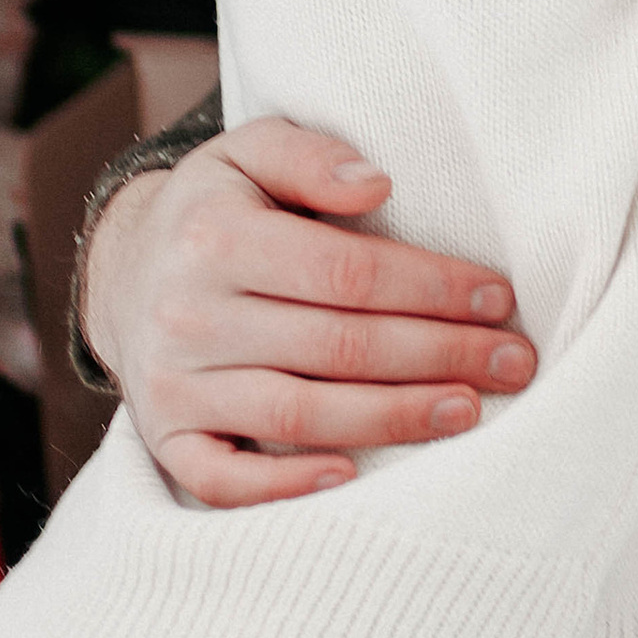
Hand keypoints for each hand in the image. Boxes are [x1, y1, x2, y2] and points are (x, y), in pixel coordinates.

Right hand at [81, 118, 536, 508]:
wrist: (124, 269)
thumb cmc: (218, 208)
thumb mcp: (251, 151)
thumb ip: (310, 155)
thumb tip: (377, 184)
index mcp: (214, 235)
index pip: (346, 271)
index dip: (432, 287)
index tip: (499, 297)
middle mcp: (187, 312)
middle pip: (336, 345)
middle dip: (439, 354)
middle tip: (513, 362)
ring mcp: (171, 383)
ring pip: (296, 413)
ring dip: (393, 417)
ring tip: (469, 411)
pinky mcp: (164, 438)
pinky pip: (221, 479)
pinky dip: (284, 486)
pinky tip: (353, 476)